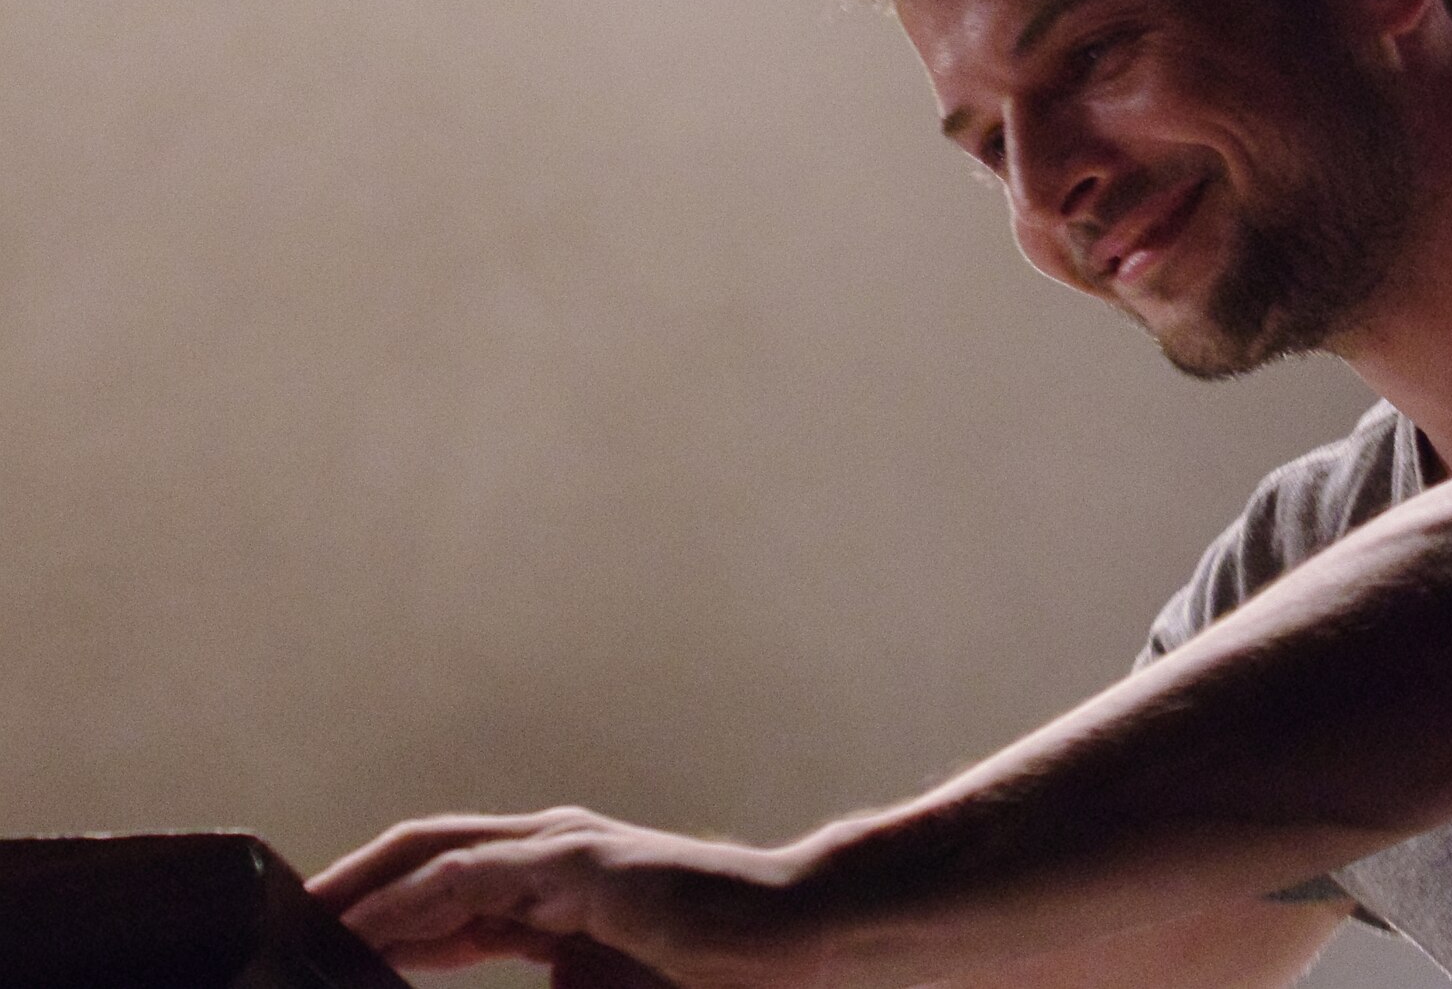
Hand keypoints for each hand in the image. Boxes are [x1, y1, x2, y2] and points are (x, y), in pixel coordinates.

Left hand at [310, 807, 825, 988]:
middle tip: (280, 926)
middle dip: (350, 885)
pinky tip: (365, 926)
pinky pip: (472, 874)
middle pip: (423, 851)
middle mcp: (551, 852)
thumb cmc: (718, 966)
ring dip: (362, 888)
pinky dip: (410, 898)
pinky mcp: (579, 863)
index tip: (321, 948)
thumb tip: (541, 978)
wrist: (796, 938)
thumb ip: (556, 975)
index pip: (445, 884)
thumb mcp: (605, 979)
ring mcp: (565, 850)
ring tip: (300, 922)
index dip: (379, 910)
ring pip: (434, 852)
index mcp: (556, 884)